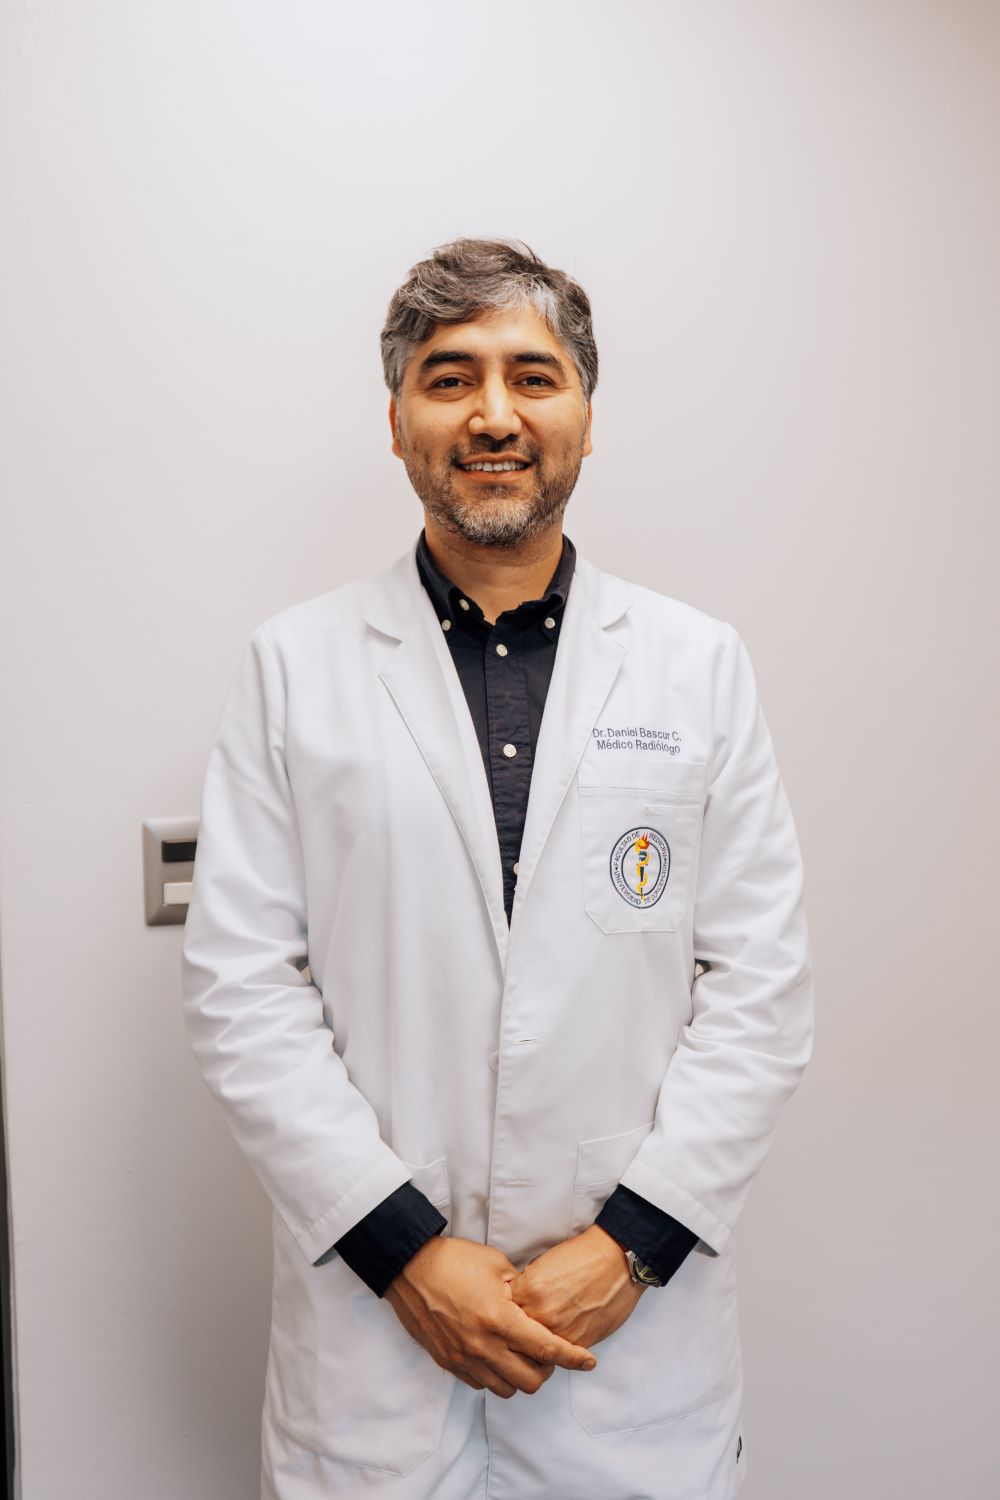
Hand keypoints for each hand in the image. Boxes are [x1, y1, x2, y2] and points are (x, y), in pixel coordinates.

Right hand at [384, 1235, 597, 1398]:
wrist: (409, 1268)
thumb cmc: (454, 1260)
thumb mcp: (497, 1265)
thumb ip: (522, 1290)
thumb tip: (537, 1306)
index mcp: (500, 1319)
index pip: (547, 1350)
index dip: (573, 1359)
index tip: (589, 1362)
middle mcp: (483, 1346)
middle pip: (531, 1381)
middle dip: (546, 1370)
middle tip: (546, 1351)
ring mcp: (464, 1358)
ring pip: (506, 1389)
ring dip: (519, 1375)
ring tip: (519, 1354)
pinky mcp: (448, 1363)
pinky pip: (481, 1384)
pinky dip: (494, 1375)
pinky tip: (495, 1354)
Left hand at [507, 1225, 645, 1348]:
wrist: (615, 1261)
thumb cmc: (581, 1257)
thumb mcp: (540, 1265)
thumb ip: (524, 1289)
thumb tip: (513, 1305)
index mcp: (527, 1291)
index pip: (501, 1313)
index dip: (503, 1315)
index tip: (504, 1315)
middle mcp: (541, 1314)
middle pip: (515, 1337)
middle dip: (515, 1335)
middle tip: (519, 1331)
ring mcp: (560, 1332)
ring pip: (535, 1352)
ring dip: (535, 1347)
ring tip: (540, 1336)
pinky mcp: (579, 1344)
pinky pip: (559, 1355)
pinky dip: (557, 1348)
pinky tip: (559, 1336)